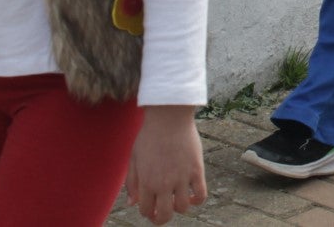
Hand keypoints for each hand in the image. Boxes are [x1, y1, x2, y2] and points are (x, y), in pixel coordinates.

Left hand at [125, 106, 206, 224]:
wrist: (169, 117)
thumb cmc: (149, 136)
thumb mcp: (134, 158)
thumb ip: (132, 182)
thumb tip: (132, 203)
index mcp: (146, 182)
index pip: (146, 210)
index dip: (147, 212)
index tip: (150, 207)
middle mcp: (164, 184)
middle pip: (165, 215)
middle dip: (162, 218)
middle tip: (163, 211)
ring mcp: (182, 178)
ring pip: (183, 208)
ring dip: (179, 208)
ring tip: (177, 199)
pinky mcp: (197, 170)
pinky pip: (201, 195)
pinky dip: (197, 200)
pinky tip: (192, 195)